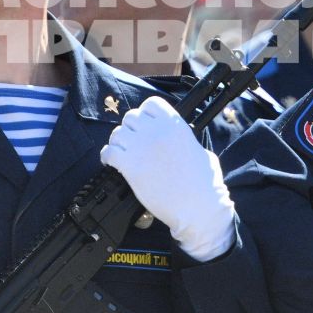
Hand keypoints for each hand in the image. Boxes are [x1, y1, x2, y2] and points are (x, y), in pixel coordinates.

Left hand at [101, 97, 235, 260]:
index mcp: (175, 125)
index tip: (146, 123)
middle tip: (134, 142)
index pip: (151, 104)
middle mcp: (156, 132)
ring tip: (123, 153)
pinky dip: (107, 156)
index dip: (146, 113)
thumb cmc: (205, 184)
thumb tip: (179, 142)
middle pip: (131, 117)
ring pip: (117, 134)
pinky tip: (112, 163)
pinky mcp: (130, 166)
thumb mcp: (201, 152)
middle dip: (131, 129)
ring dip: (119, 142)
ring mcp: (141, 148)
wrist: (198, 207)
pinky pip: (109, 152)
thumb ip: (185, 141)